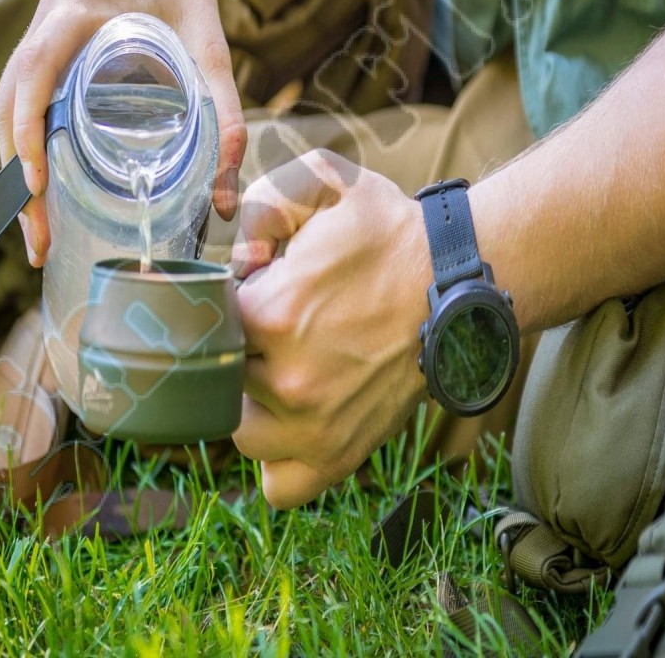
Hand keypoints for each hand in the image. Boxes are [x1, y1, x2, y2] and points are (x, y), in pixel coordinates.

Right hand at [0, 0, 245, 265]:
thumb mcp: (213, 48)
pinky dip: (21, 143)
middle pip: (8, 101)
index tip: (38, 184)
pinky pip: (18, 97)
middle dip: (17, 171)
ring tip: (36, 226)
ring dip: (13, 165)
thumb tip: (226, 200)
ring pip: (5, 104)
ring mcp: (38, 31)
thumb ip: (227, 114)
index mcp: (78, 8)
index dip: (27, 129)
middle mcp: (46, 19)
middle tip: (38, 236)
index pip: (34, 71)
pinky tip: (39, 186)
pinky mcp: (43, 45)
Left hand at [231, 150, 431, 508]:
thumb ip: (262, 202)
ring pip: (240, 432)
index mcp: (271, 313)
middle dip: (237, 349)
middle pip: (219, 376)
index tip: (254, 292)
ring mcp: (313, 426)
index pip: (208, 320)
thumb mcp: (327, 182)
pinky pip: (279, 484)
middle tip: (273, 328)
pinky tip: (290, 423)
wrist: (456, 282)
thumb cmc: (389, 233)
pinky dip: (277, 460)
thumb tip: (238, 258)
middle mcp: (286, 381)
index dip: (228, 303)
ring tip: (281, 371)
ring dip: (251, 404)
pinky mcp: (340, 453)